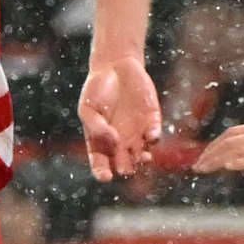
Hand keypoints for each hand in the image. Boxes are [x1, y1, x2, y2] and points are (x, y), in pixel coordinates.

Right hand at [80, 54, 164, 181]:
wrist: (115, 67)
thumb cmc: (97, 89)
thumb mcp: (88, 107)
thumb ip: (96, 126)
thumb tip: (113, 141)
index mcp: (100, 141)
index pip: (100, 164)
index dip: (102, 173)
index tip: (106, 177)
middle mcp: (119, 142)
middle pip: (124, 164)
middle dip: (126, 168)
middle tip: (126, 167)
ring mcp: (136, 133)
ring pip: (142, 156)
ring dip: (143, 160)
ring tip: (143, 158)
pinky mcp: (151, 121)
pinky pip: (155, 136)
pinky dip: (154, 139)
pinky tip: (151, 136)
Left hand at [187, 119, 243, 185]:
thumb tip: (242, 162)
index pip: (233, 134)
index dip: (214, 146)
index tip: (201, 158)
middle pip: (232, 140)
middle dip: (211, 153)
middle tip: (196, 167)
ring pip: (241, 149)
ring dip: (219, 159)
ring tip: (205, 169)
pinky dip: (241, 162)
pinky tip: (228, 167)